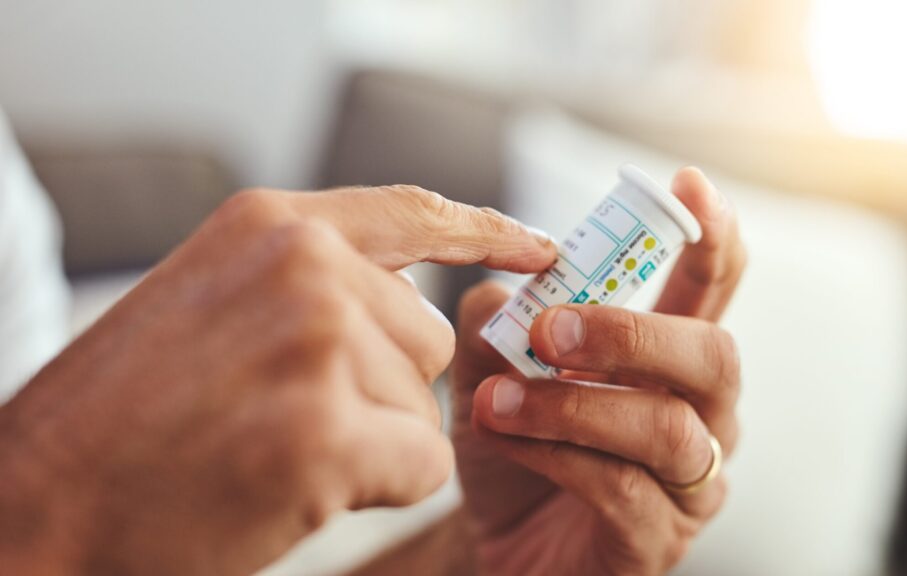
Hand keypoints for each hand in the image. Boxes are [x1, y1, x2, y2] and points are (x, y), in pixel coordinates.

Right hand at [0, 185, 555, 575]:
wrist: (39, 503)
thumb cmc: (128, 414)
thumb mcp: (214, 300)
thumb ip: (311, 284)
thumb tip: (408, 304)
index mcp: (272, 224)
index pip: (414, 213)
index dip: (487, 231)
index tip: (543, 249)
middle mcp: (304, 265)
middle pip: (426, 335)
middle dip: (381, 387)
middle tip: (282, 414)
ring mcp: (318, 342)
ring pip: (425, 404)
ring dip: (369, 439)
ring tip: (271, 446)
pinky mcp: (329, 433)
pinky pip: (421, 463)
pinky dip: (373, 487)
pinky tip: (289, 485)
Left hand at [452, 168, 745, 574]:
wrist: (490, 545)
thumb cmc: (513, 447)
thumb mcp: (495, 369)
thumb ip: (501, 318)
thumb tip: (506, 283)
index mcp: (671, 362)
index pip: (713, 289)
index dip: (712, 235)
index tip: (687, 185)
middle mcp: (700, 416)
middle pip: (715, 357)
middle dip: (634, 332)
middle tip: (554, 327)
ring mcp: (688, 484)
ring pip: (667, 428)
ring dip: (576, 402)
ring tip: (500, 395)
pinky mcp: (656, 541)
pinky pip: (625, 490)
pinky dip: (559, 455)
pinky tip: (508, 437)